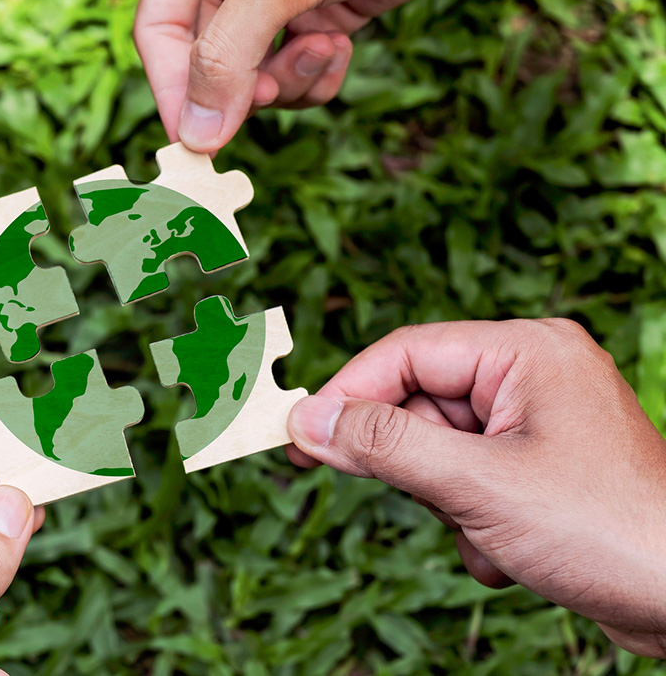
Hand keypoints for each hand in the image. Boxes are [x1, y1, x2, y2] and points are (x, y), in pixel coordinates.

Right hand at [133, 0, 501, 150]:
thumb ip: (229, 57)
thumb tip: (196, 134)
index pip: (159, 29)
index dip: (175, 88)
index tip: (195, 139)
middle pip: (206, 60)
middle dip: (242, 87)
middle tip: (269, 96)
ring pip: (254, 75)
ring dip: (287, 82)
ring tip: (324, 50)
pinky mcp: (320, 12)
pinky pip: (298, 72)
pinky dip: (318, 76)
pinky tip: (341, 47)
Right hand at [285, 319, 665, 657]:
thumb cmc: (607, 530)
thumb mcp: (478, 484)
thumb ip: (386, 446)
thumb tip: (309, 423)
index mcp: (527, 352)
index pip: (405, 354)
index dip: (346, 394)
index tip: (297, 436)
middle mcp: (533, 376)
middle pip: (419, 404)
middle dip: (415, 466)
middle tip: (420, 500)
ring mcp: (539, 424)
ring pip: (439, 450)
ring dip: (449, 505)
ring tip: (493, 534)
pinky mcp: (542, 469)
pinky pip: (470, 481)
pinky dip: (474, 522)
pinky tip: (511, 552)